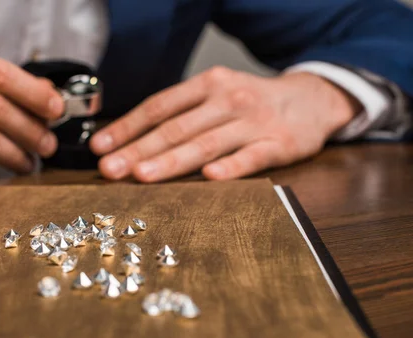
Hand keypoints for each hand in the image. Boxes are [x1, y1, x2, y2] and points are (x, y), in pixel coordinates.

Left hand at [90, 67, 360, 181]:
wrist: (312, 99)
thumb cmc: (252, 102)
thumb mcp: (216, 94)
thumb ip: (182, 113)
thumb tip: (134, 139)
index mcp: (207, 85)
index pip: (159, 107)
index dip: (127, 127)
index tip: (101, 147)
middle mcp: (228, 99)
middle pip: (176, 127)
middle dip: (138, 149)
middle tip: (110, 169)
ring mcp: (254, 122)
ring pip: (206, 143)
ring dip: (171, 160)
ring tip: (141, 175)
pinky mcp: (279, 144)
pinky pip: (251, 157)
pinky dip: (231, 166)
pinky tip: (209, 177)